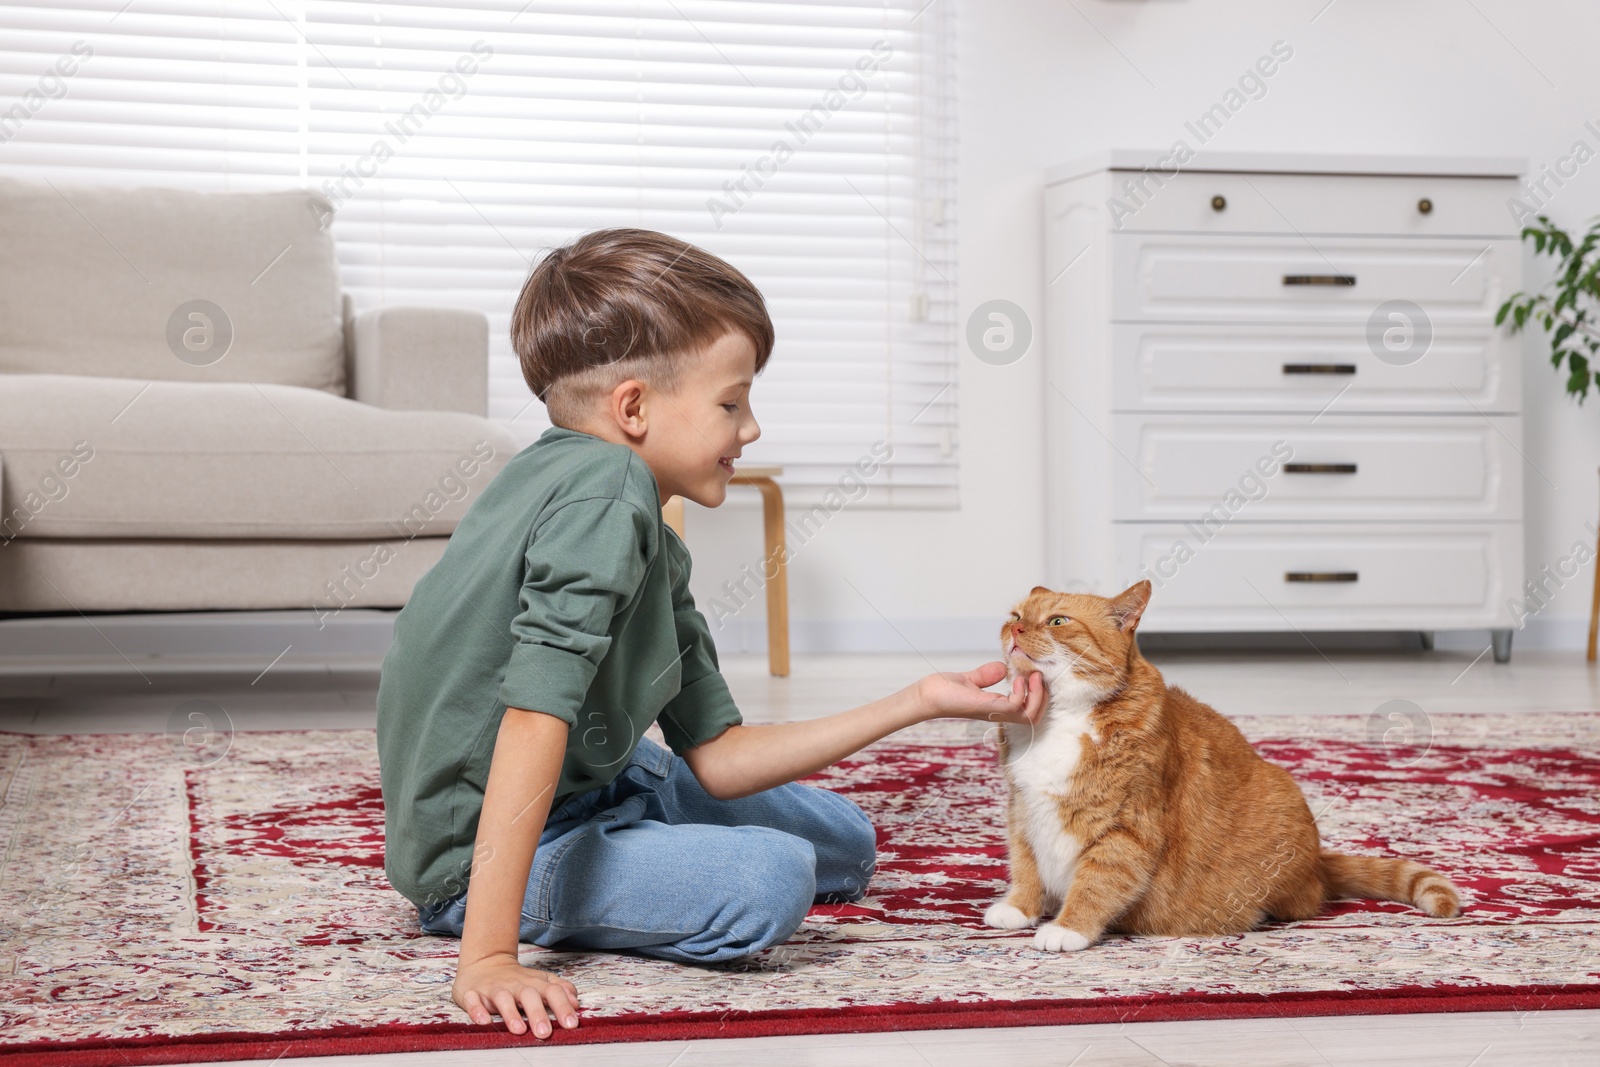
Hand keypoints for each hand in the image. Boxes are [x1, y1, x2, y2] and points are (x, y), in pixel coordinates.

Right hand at [453, 952, 579, 1036]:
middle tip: (545, 1032)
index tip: (571, 1024)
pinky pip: (473, 1000)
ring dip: (510, 1013)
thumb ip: (560, 990)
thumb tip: (576, 1002)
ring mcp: (494, 989)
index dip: (562, 1006)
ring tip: (518, 1030)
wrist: (485, 963)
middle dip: (537, 1013)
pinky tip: (483, 1021)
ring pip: (503, 998)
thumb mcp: (541, 980)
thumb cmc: (518, 980)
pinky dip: (477, 1010)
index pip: (552, 991)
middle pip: (529, 995)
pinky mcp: (472, 993)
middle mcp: (515, 985)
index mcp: (534, 983)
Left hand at [915, 662, 1044, 727]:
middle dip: (1043, 697)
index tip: (1035, 674)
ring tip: (1030, 677)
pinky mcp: (987, 708)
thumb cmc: (945, 690)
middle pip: (1034, 717)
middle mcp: (999, 713)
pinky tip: (1015, 680)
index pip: (1028, 710)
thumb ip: (988, 675)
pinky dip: (1021, 694)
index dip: (1038, 694)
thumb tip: (1004, 668)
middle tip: (1037, 676)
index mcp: (998, 707)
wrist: (927, 695)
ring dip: (1037, 696)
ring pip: (1029, 716)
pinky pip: (1014, 708)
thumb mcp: (972, 680)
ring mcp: (994, 712)